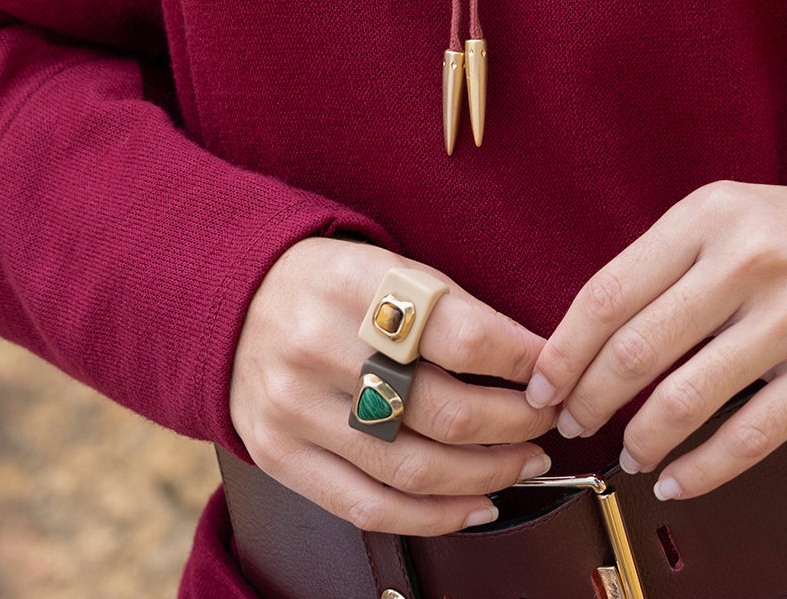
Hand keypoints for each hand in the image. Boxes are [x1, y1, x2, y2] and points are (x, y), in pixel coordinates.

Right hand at [230, 237, 555, 535]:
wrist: (235, 299)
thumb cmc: (331, 283)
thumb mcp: (389, 267)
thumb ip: (453, 310)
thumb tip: (532, 363)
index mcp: (356, 288)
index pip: (463, 337)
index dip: (523, 362)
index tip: (551, 370)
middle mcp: (320, 349)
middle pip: (445, 411)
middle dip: (516, 425)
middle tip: (546, 420)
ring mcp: (295, 409)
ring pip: (414, 468)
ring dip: (488, 475)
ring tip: (523, 463)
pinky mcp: (280, 455)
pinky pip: (367, 507)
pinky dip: (434, 518)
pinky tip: (474, 506)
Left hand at [525, 182, 786, 500]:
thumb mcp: (719, 216)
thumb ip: (658, 263)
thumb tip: (586, 336)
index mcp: (705, 217)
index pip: (609, 293)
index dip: (565, 349)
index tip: (543, 383)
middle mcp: (746, 261)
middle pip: (637, 349)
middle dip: (589, 398)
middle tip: (572, 421)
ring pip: (687, 399)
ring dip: (641, 439)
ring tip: (626, 452)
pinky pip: (751, 435)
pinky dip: (703, 470)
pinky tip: (676, 480)